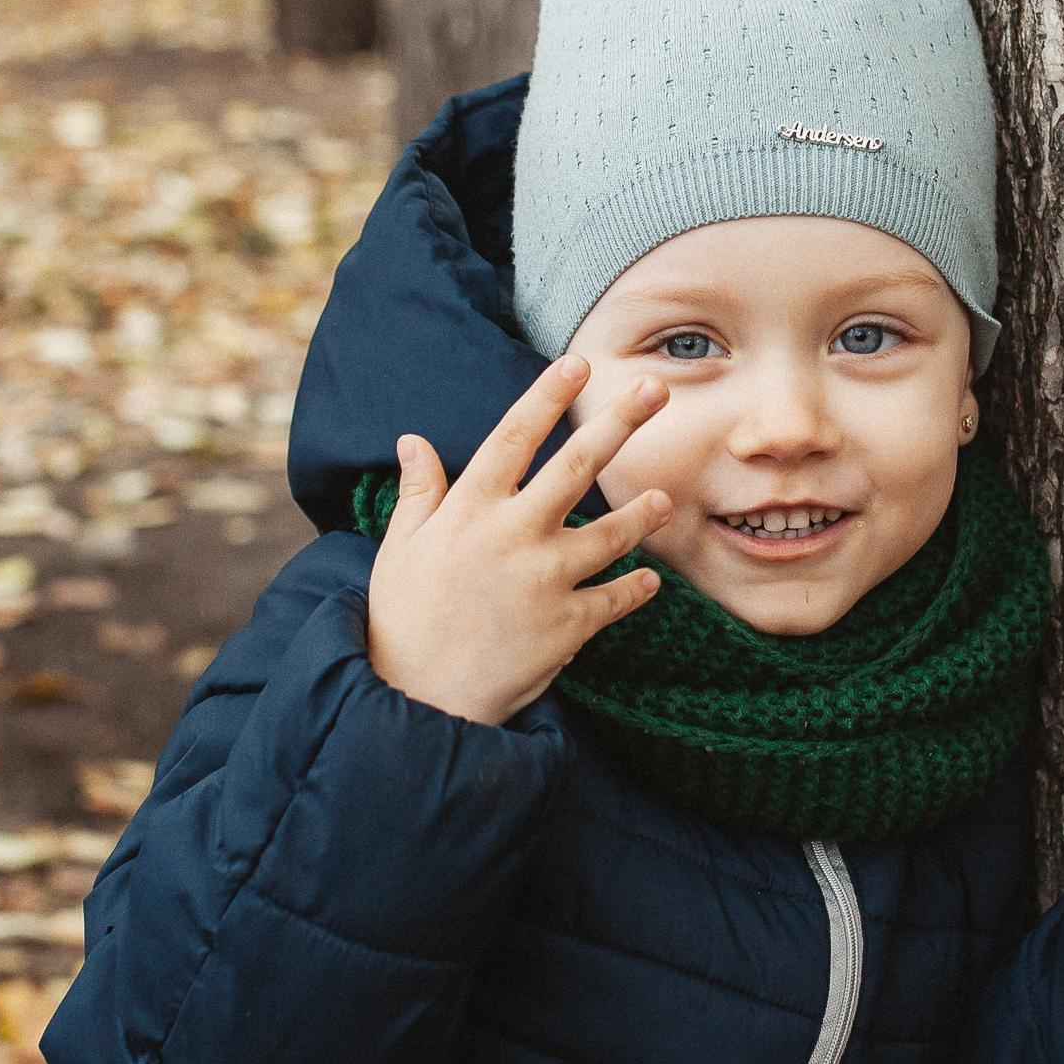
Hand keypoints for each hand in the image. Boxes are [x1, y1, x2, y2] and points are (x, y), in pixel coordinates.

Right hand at [366, 356, 672, 725]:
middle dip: (620, 422)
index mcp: (470, 508)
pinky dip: (635, 588)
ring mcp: (546, 578)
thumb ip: (418, 492)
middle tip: (657, 390)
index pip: (515, 435)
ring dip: (641, 512)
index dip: (548, 396)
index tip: (578, 364)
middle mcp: (514, 533)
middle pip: (577, 465)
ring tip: (662, 498)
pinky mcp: (569, 625)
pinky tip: (649, 581)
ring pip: (611, 532)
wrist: (417, 699)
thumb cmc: (402, 619)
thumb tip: (412, 440)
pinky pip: (615, 598)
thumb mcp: (400, 548)